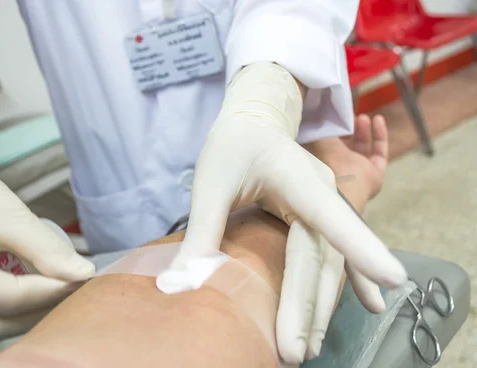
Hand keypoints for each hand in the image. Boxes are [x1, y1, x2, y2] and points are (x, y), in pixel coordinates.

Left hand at [157, 63, 405, 362]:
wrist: (253, 122)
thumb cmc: (230, 148)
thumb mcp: (210, 184)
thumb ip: (201, 233)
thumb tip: (178, 285)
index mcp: (295, 178)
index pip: (328, 217)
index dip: (359, 247)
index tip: (392, 277)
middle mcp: (321, 192)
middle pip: (319, 256)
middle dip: (308, 306)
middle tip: (295, 353)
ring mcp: (326, 203)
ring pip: (328, 261)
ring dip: (321, 305)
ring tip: (310, 346)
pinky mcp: (323, 213)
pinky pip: (337, 252)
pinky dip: (353, 278)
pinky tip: (372, 302)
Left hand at [307, 114, 387, 200]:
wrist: (348, 188)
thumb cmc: (331, 166)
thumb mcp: (323, 145)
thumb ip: (323, 132)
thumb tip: (322, 119)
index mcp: (325, 165)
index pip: (329, 146)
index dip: (334, 132)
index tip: (336, 117)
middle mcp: (342, 170)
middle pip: (348, 147)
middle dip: (350, 130)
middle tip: (350, 116)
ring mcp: (360, 173)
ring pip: (363, 148)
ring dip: (363, 131)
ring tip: (362, 116)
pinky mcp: (376, 174)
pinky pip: (379, 152)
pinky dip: (380, 135)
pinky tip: (378, 119)